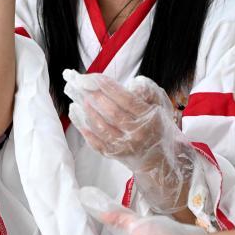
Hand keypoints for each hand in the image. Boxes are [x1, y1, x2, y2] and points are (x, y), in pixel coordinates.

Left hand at [64, 71, 197, 212]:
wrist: (157, 158)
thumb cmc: (155, 125)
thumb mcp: (159, 105)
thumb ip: (147, 91)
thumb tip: (129, 85)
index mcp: (149, 118)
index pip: (126, 99)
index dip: (108, 87)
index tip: (93, 77)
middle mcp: (137, 134)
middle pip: (112, 113)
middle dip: (94, 96)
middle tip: (81, 84)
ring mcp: (124, 146)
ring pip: (101, 127)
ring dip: (87, 111)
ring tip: (78, 97)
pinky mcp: (113, 154)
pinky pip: (94, 141)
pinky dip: (82, 126)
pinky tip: (75, 112)